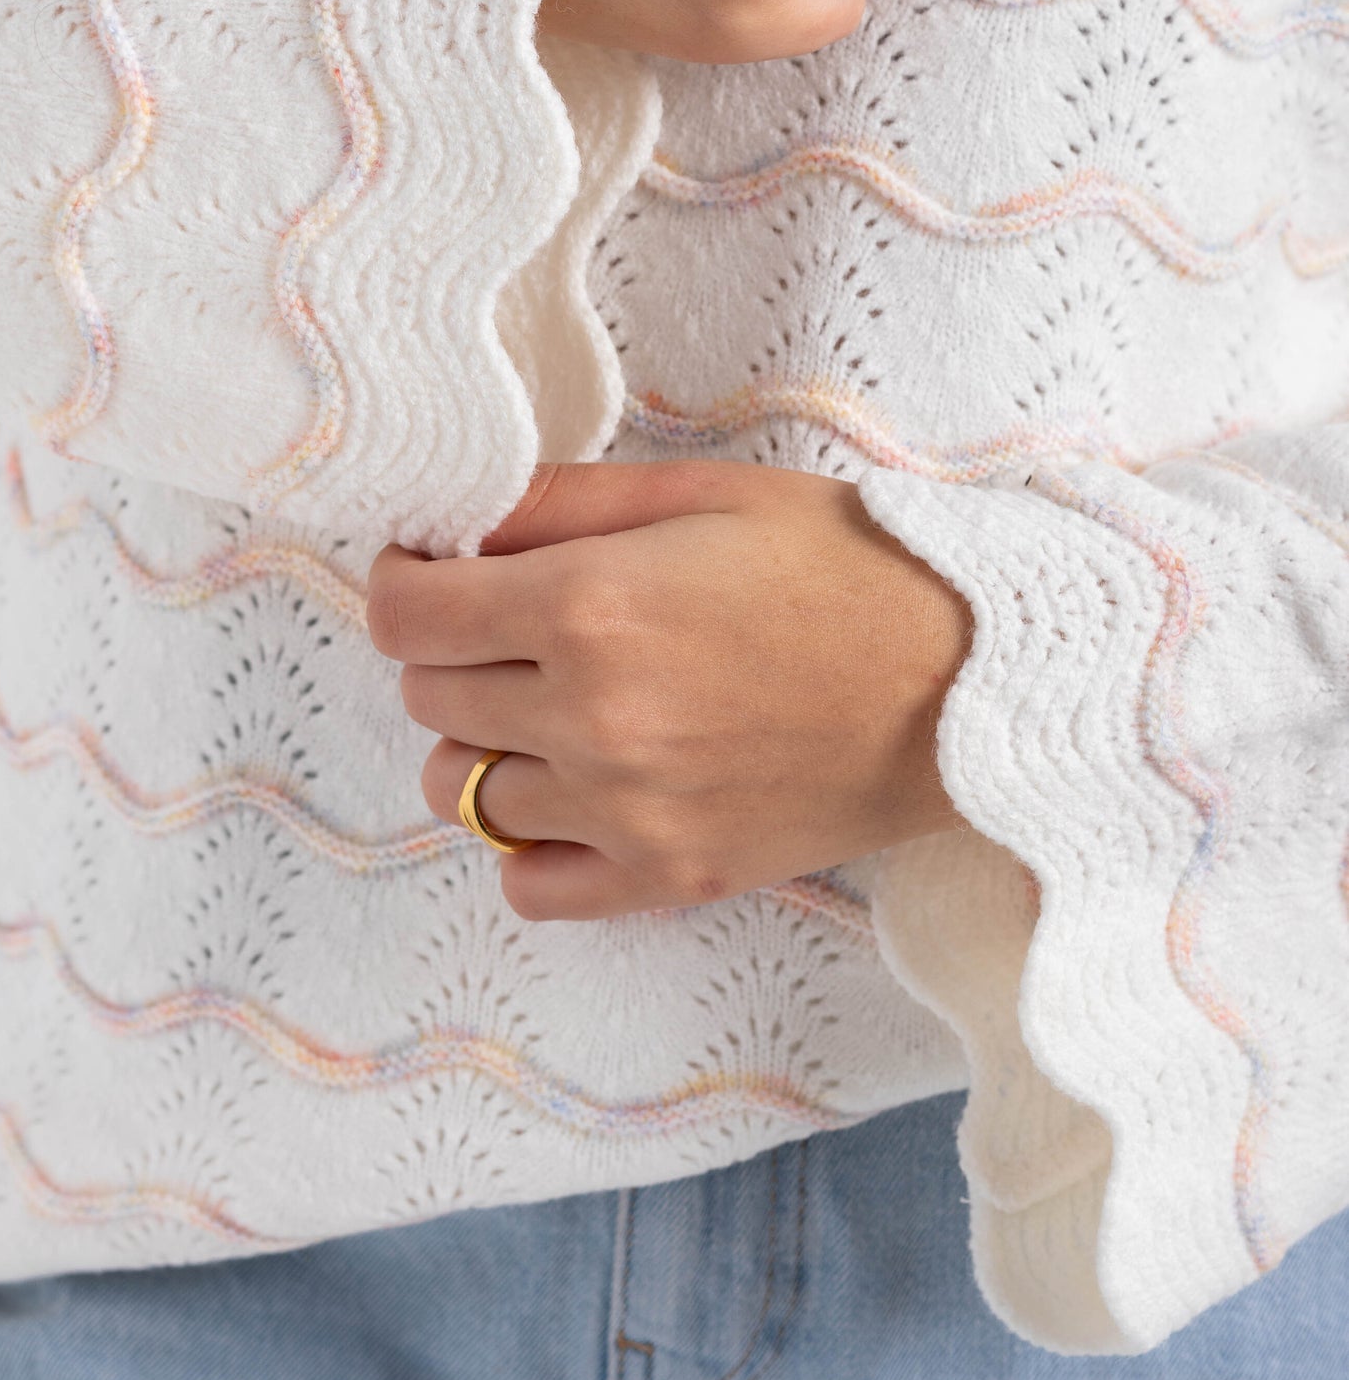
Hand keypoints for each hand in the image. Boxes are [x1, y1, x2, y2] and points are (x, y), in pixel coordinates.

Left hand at [366, 460, 969, 919]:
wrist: (978, 679)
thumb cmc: (850, 565)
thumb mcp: (701, 495)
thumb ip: (561, 503)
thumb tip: (457, 521)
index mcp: (588, 607)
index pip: (404, 617)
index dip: (402, 583)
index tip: (429, 570)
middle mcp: (591, 718)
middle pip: (427, 698)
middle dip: (449, 651)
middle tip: (509, 623)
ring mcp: (627, 811)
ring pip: (463, 791)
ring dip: (484, 742)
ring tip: (550, 703)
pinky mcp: (671, 876)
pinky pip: (528, 884)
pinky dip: (532, 839)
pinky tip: (578, 788)